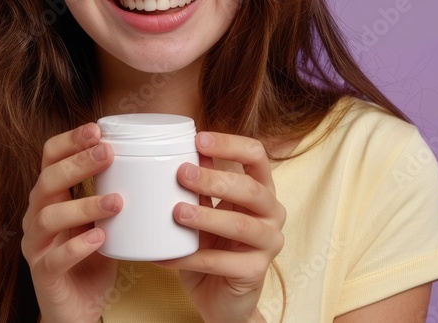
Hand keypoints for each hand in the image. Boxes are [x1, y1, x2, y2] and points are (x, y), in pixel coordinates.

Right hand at [22, 122, 123, 322]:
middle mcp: (36, 215)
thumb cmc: (95, 254)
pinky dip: (76, 246)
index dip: (69, 140)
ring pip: (48, 217)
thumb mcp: (106, 218)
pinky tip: (100, 238)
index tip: (97, 129)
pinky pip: (54, 258)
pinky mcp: (44, 274)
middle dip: (77, 164)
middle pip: (47, 181)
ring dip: (83, 205)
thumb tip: (158, 158)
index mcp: (50, 196)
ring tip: (117, 201)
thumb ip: (117, 189)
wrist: (79, 306)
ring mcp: (36, 245)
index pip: (49, 157)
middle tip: (108, 154)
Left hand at [151, 131, 285, 322]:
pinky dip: (191, 257)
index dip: (230, 145)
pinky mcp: (256, 271)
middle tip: (182, 174)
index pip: (256, 156)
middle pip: (251, 189)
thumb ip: (202, 185)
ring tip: (177, 212)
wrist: (220, 298)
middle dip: (216, 179)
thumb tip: (185, 152)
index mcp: (261, 190)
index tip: (199, 139)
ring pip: (241, 225)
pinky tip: (165, 254)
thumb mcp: (205, 211)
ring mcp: (269, 242)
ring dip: (207, 216)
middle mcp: (272, 213)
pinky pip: (222, 262)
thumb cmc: (213, 247)